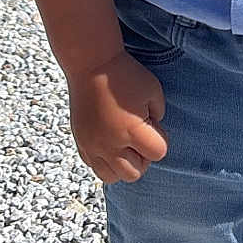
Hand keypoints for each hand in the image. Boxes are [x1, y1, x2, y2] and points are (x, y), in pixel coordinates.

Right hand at [67, 51, 168, 182]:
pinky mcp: (81, 144)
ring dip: (124, 164)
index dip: (160, 139)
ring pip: (113, 177)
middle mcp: (111, 144)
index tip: (153, 123)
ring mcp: (93, 146)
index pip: (158, 153)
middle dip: (143, 157)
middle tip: (140, 136)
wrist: (91, 64)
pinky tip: (110, 142)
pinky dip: (105, 161)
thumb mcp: (153, 89)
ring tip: (125, 143)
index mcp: (132, 130)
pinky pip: (95, 167)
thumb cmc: (125, 73)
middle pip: (135, 173)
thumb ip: (159, 113)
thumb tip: (154, 128)